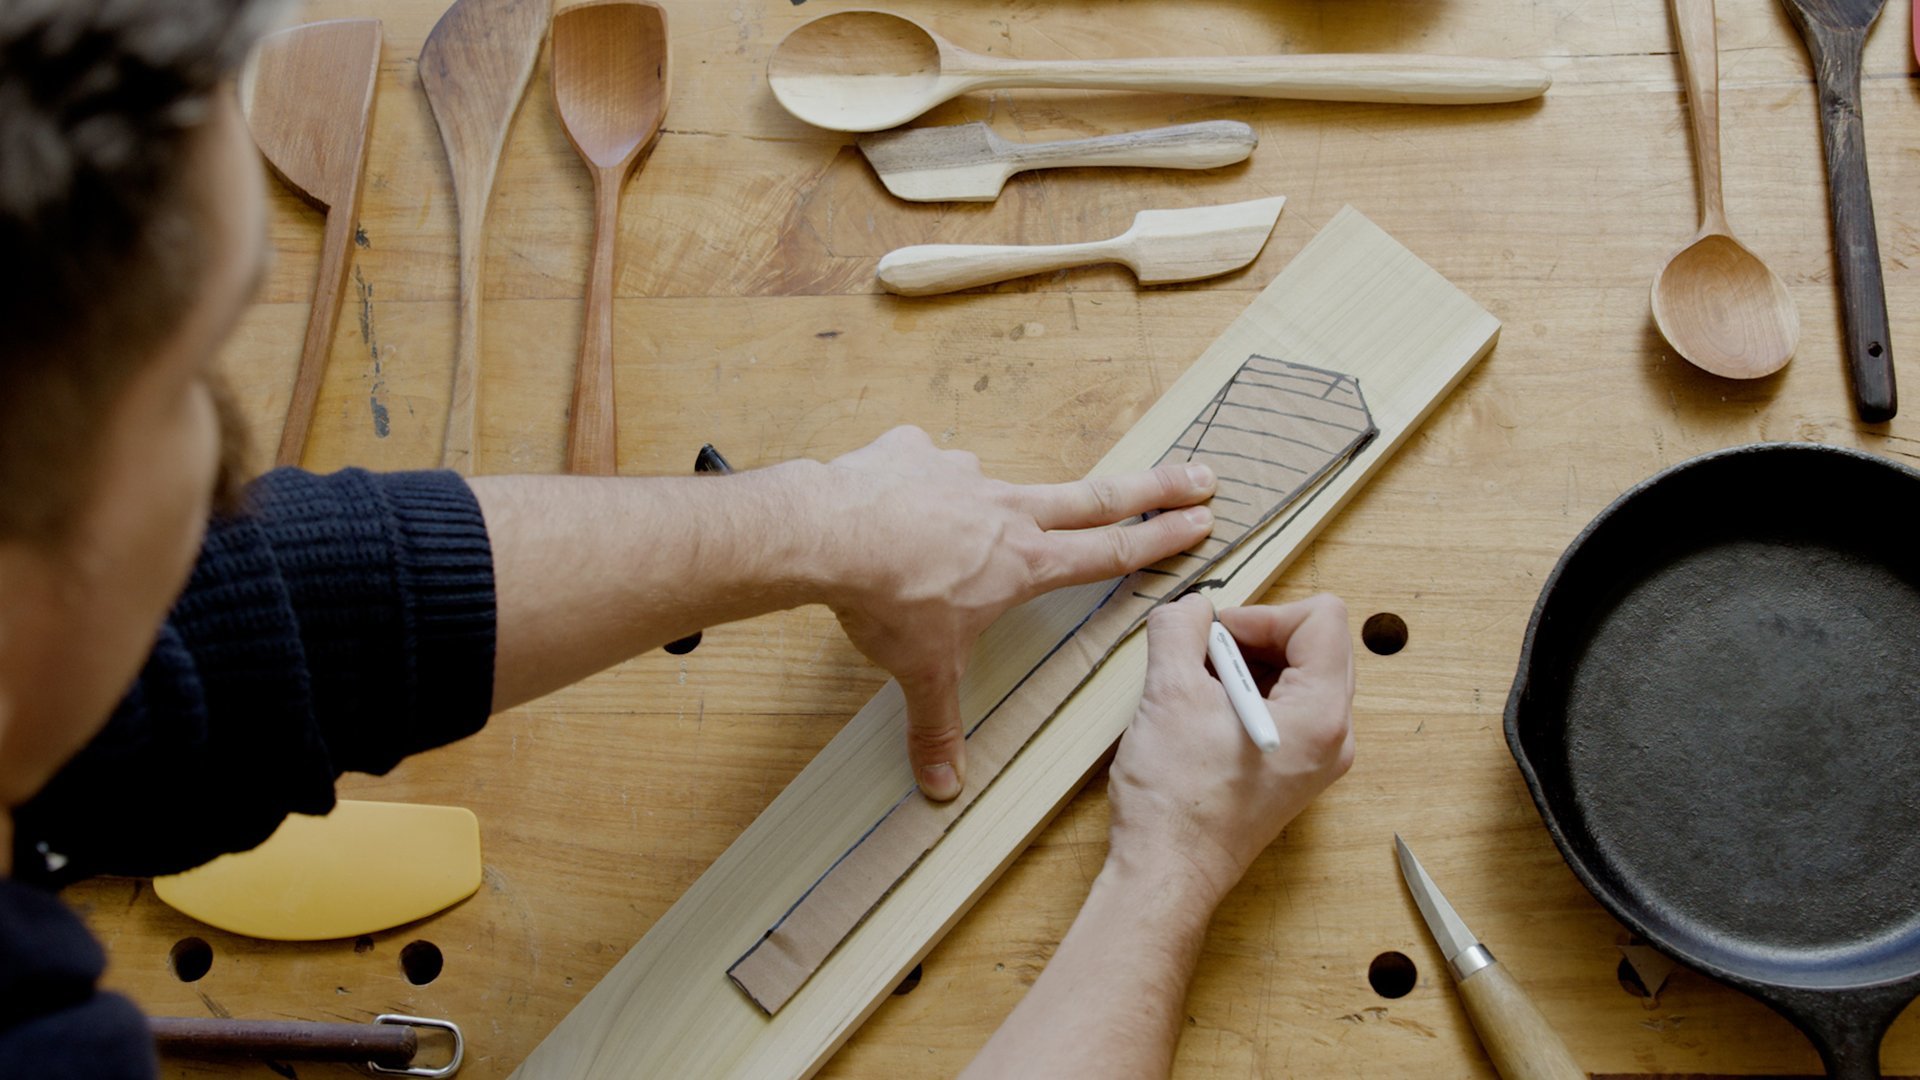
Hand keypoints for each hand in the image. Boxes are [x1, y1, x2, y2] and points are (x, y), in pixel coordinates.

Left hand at [815, 426, 1217, 800]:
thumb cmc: (888, 602)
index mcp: (1025, 562)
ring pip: (998, 485)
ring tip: (950, 533)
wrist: (830, 532)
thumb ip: (937, 726)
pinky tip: (894, 502)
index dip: (1160, 540)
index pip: (1109, 553)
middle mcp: (1006, 510)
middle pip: (1097, 497)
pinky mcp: (914, 453)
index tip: (1203, 520)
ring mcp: (963, 474)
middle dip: (1154, 487)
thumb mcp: (922, 673)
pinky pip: (923, 466)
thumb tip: (942, 788)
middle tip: (1201, 473)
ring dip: (990, 502)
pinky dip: (916, 483)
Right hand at [1107, 593, 1354, 903]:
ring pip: (1299, 676)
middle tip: (1203, 655)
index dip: (1261, 613)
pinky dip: (1248, 696)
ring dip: (1248, 666)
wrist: (1166, 875)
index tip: (1214, 634)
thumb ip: (1180, 628)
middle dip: (1255, 638)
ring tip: (1198, 688)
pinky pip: (1286, 710)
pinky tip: (1205, 716)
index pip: (1322, 618)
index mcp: (1320, 715)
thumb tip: (1190, 608)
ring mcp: (1317, 759)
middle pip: (1316, 645)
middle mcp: (1333, 737)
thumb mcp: (1169, 693)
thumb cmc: (1175, 801)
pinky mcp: (1294, 775)